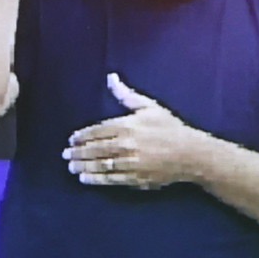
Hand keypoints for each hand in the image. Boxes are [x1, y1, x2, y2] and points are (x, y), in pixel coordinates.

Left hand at [63, 74, 210, 192]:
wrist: (192, 154)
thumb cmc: (170, 128)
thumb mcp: (149, 107)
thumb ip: (126, 95)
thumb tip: (111, 77)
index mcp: (128, 126)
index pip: (97, 131)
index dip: (82, 136)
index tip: (71, 140)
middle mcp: (127, 145)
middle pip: (96, 149)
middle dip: (78, 152)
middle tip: (66, 155)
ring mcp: (132, 163)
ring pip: (102, 165)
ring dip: (84, 166)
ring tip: (72, 167)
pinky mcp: (138, 178)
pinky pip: (113, 179)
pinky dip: (97, 179)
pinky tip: (86, 179)